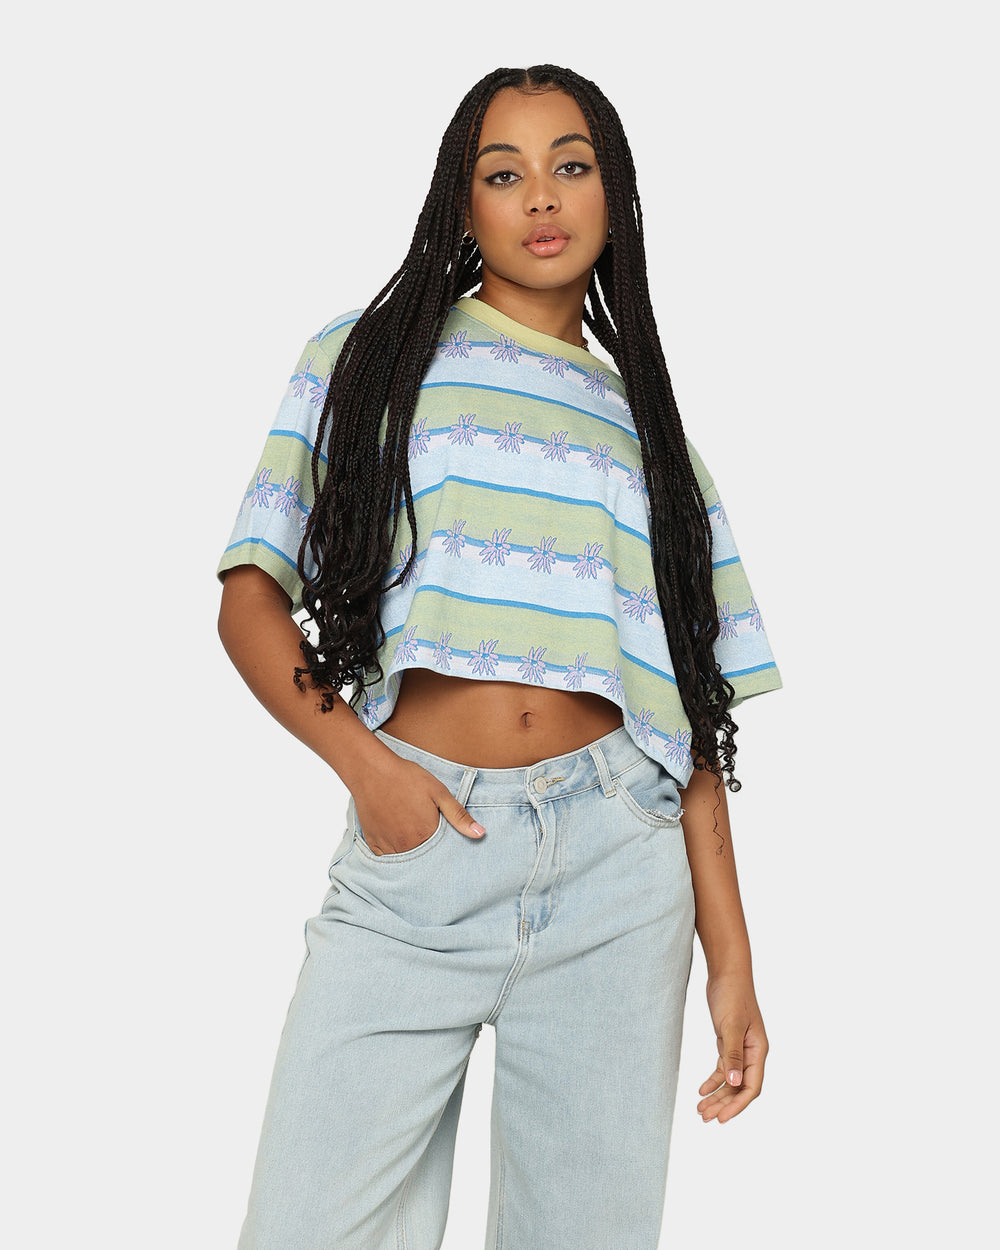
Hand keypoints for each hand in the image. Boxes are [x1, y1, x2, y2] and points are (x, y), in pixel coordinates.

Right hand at [351, 752, 484, 855]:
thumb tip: (481, 833)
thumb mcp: (439, 792)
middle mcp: (406, 845)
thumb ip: (459, 815)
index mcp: (425, 835)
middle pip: (423, 861)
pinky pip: (385, 858)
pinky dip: (392, 853)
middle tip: (424, 835)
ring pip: (404, 861)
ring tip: (411, 836)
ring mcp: (388, 846)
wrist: (373, 770)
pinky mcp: (373, 842)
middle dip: (428, 854)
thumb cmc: (407, 778)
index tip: (443, 843)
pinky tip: (396, 838)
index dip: (444, 850)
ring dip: (411, 854)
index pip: (441, 855)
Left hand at [696, 972, 767, 1123]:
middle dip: (724, 1105)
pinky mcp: (728, 1041)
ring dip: (717, 1096)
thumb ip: (732, 1054)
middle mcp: (752, 1053)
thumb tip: (735, 1084)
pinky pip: (722, 1068)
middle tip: (705, 1118)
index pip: (751, 1087)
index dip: (737, 1105)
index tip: (721, 1118)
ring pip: (730, 1080)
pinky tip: (701, 1090)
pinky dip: (713, 1080)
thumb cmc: (732, 995)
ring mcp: (740, 1048)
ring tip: (700, 1110)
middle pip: (740, 1088)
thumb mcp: (731, 1025)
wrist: (727, 972)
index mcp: (758, 1050)